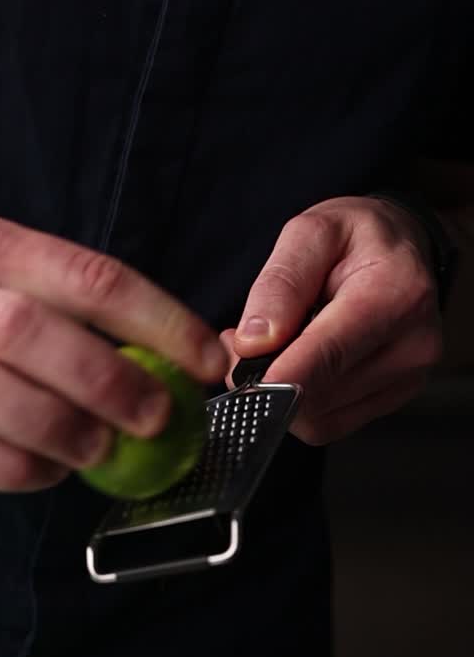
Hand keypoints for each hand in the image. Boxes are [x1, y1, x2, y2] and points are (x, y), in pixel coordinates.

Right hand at [0, 217, 226, 491]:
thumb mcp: (18, 293)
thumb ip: (88, 322)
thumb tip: (188, 366)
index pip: (90, 277)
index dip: (160, 322)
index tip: (208, 362)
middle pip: (29, 330)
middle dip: (105, 379)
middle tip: (157, 418)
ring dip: (56, 426)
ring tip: (99, 451)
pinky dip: (19, 469)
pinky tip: (51, 471)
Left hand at [220, 196, 442, 442]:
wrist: (404, 252)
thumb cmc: (359, 239)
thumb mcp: (314, 231)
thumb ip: (281, 283)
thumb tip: (255, 341)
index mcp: (396, 295)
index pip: (330, 354)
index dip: (280, 376)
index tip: (245, 382)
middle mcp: (411, 345)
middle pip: (318, 393)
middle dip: (270, 377)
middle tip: (245, 345)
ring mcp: (406, 379)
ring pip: (318, 417)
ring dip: (282, 391)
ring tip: (277, 348)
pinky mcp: (392, 400)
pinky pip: (328, 424)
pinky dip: (300, 404)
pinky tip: (299, 368)